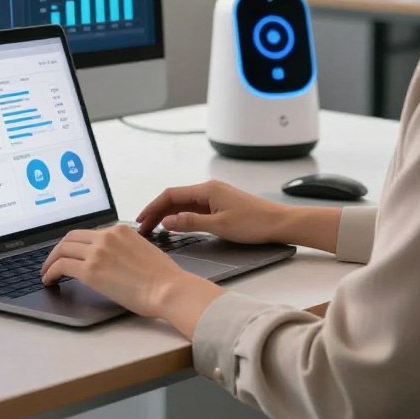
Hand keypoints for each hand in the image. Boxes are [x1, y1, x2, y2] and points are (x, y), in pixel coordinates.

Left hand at [40, 223, 191, 317]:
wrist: (167, 288)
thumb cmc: (162, 277)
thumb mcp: (143, 250)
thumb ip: (125, 249)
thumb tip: (114, 259)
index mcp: (120, 230)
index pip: (89, 233)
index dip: (76, 244)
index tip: (71, 253)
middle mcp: (106, 236)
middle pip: (71, 237)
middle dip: (59, 249)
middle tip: (53, 262)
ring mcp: (97, 251)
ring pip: (63, 249)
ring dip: (51, 261)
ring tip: (47, 273)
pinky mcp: (90, 270)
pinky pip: (61, 266)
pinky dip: (51, 271)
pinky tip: (49, 280)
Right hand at [136, 179, 288, 243]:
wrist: (279, 223)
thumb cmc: (254, 223)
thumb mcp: (220, 226)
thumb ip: (191, 222)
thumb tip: (167, 220)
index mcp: (207, 190)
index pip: (172, 195)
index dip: (153, 206)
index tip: (141, 219)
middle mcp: (209, 190)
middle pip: (175, 198)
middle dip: (157, 211)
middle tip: (143, 228)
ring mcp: (214, 197)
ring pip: (183, 204)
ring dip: (167, 214)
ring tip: (154, 229)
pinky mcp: (220, 206)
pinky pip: (194, 209)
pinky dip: (180, 217)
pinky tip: (175, 226)